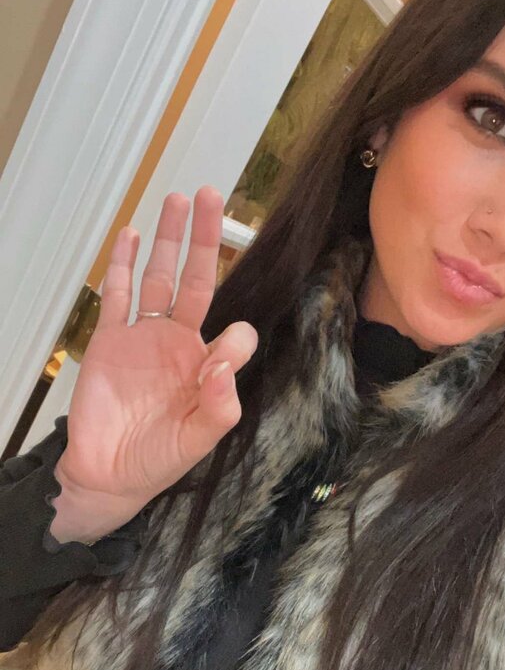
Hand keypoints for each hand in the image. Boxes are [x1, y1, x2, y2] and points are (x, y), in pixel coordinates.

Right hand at [56, 187, 257, 505]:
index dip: (232, 335)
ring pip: (157, 276)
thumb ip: (221, 401)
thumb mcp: (200, 438)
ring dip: (167, 239)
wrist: (107, 474)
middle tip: (210, 195)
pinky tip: (132, 235)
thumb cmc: (158, 459)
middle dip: (203, 238)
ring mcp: (142, 336)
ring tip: (177, 199)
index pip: (228, 328)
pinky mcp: (109, 340)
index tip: (218, 358)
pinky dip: (123, 265)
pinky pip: (118, 295)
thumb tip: (230, 353)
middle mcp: (177, 342)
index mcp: (205, 364)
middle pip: (194, 278)